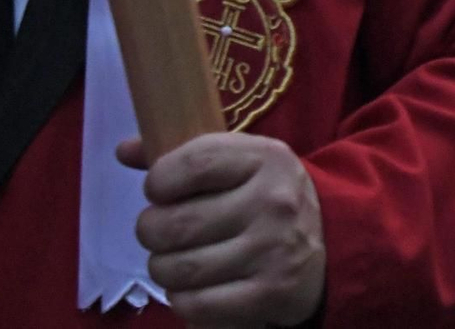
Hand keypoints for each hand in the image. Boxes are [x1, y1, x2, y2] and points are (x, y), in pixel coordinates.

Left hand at [119, 132, 325, 327]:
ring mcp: (273, 249)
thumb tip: (124, 150)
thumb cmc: (267, 197)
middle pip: (175, 223)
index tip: (159, 191)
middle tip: (160, 232)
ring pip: (179, 268)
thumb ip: (183, 155)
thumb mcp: (239, 163)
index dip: (159, 181)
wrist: (331, 243)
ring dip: (163, 268)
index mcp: (266, 157)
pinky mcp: (270, 293)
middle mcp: (273, 201)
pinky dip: (182, 299)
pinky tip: (192, 287)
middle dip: (152, 231)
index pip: (192, 163)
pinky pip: (196, 304)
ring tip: (174, 260)